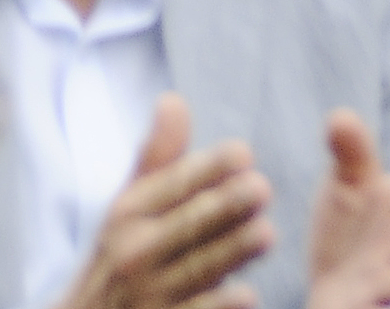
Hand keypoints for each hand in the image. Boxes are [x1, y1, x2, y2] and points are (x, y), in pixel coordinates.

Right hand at [58, 95, 273, 308]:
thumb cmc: (122, 254)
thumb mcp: (129, 204)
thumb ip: (158, 156)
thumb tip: (175, 100)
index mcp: (128, 213)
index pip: (173, 184)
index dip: (208, 167)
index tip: (243, 153)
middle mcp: (135, 250)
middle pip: (187, 223)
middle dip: (225, 205)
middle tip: (262, 188)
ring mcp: (149, 295)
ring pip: (197, 269)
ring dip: (231, 252)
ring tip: (266, 233)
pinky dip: (220, 307)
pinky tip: (247, 297)